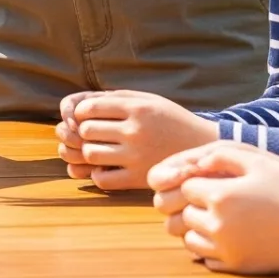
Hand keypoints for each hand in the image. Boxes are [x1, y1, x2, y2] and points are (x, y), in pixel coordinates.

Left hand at [58, 90, 218, 191]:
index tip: (88, 116)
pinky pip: (102, 179)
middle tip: (94, 134)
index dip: (80, 112)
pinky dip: (99, 174)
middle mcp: (135, 131)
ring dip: (89, 152)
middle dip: (83, 131)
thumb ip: (113, 98)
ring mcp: (137, 156)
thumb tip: (75, 106)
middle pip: (85, 131)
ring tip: (101, 149)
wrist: (203, 147)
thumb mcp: (146, 99)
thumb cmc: (168, 119)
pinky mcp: (140, 178)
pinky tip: (109, 167)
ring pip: (90, 154)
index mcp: (136, 108)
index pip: (88, 108)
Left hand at [148, 142, 278, 275]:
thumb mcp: (257, 163)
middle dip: (194, 206)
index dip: (197, 184)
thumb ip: (221, 156)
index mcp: (220, 196)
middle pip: (184, 213)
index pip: (186, 188)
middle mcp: (218, 224)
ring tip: (217, 220)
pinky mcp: (237, 266)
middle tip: (214, 203)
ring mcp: (226, 249)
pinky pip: (206, 258)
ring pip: (189, 238)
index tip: (213, 184)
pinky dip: (210, 249)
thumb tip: (195, 164)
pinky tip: (227, 238)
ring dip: (197, 228)